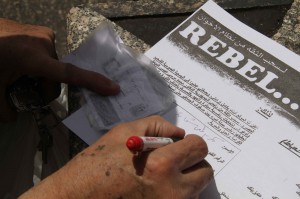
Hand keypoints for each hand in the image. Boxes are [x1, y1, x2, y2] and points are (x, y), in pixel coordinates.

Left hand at [0, 18, 119, 121]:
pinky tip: (21, 58)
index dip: (93, 83)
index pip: (70, 74)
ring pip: (51, 64)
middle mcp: (45, 44)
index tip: (113, 88)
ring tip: (19, 69)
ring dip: (41, 72)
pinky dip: (39, 60)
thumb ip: (2, 107)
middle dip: (44, 85)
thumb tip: (13, 120)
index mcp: (35, 58)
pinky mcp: (41, 31)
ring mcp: (44, 35)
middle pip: (56, 75)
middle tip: (24, 85)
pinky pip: (47, 52)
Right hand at [20, 116, 212, 198]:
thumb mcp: (123, 132)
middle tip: (174, 159)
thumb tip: (179, 132)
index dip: (192, 142)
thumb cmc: (96, 165)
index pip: (199, 148)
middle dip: (193, 162)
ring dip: (184, 179)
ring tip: (160, 175)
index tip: (182, 143)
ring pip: (195, 190)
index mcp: (162, 165)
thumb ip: (156, 126)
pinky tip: (154, 189)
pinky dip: (174, 194)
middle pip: (205, 172)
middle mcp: (172, 192)